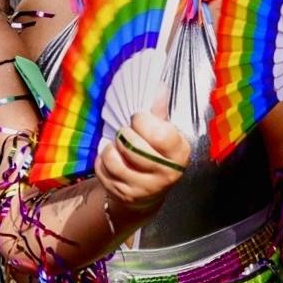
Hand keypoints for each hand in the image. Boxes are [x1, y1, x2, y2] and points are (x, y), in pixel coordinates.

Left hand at [94, 97, 190, 213]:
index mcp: (180, 153)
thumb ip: (160, 113)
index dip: (144, 121)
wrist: (148, 192)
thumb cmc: (156, 154)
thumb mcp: (165, 134)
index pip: (159, 134)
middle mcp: (166, 174)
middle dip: (125, 133)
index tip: (140, 119)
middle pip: (133, 146)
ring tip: (118, 146)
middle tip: (127, 133)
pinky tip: (112, 160)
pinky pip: (102, 170)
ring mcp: (144, 188)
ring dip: (111, 147)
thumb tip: (160, 87)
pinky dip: (102, 161)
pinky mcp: (124, 195)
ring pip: (114, 158)